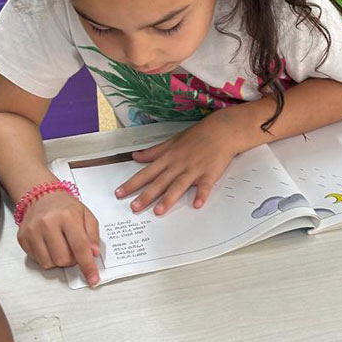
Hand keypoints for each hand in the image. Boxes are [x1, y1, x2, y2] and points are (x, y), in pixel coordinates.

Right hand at [16, 191, 101, 284]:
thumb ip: (93, 235)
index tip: (92, 279)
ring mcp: (32, 231)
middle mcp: (47, 223)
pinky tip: (49, 244)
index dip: (87, 265)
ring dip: (58, 260)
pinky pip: (37, 260)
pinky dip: (46, 257)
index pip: (80, 247)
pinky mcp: (22, 238)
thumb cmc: (65, 206)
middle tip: (73, 250)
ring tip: (60, 246)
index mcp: (67, 216)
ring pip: (49, 263)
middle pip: (63, 259)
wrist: (41, 195)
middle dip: (72, 260)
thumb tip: (93, 254)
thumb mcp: (86, 215)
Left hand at [115, 122, 238, 215]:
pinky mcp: (209, 173)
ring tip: (158, 211)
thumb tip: (136, 156)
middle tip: (134, 208)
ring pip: (179, 185)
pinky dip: (201, 195)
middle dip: (146, 195)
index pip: (147, 172)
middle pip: (160, 182)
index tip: (120, 193)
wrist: (222, 130)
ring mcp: (194, 169)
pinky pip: (204, 186)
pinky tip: (197, 204)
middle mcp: (178, 164)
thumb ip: (154, 152)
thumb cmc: (197, 136)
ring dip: (168, 198)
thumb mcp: (172, 141)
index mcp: (168, 157)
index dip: (132, 183)